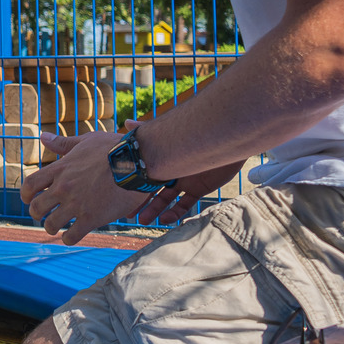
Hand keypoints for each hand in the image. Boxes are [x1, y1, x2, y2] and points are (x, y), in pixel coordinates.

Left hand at [19, 129, 151, 244]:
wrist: (137, 161)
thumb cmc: (113, 148)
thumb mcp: (86, 141)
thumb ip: (63, 143)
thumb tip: (43, 137)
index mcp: (61, 169)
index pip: (30, 184)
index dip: (26, 194)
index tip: (28, 199)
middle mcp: (64, 187)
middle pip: (36, 207)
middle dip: (36, 214)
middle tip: (43, 216)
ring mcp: (76, 204)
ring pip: (51, 224)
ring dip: (51, 228)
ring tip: (56, 229)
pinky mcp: (91, 218)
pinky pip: (72, 235)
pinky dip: (68, 239)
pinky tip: (71, 237)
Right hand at [115, 120, 243, 226]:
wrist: (222, 138)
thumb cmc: (193, 134)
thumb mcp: (168, 133)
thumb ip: (147, 130)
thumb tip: (126, 123)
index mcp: (162, 160)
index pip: (144, 177)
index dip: (133, 189)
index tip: (122, 199)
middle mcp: (171, 172)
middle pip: (153, 191)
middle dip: (142, 203)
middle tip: (131, 215)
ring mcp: (184, 181)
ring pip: (167, 200)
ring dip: (156, 210)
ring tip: (144, 220)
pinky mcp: (199, 189)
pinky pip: (185, 204)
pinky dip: (175, 212)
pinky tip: (165, 219)